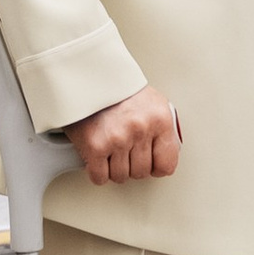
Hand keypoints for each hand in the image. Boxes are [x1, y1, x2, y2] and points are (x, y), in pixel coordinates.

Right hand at [66, 86, 181, 183]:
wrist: (87, 77)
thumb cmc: (119, 91)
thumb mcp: (152, 103)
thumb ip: (161, 130)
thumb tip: (165, 155)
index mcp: (160, 119)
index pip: (166, 165)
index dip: (156, 166)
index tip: (149, 163)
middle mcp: (141, 129)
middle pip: (141, 173)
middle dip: (131, 165)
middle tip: (124, 150)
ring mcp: (118, 139)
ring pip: (120, 176)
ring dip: (113, 168)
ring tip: (110, 149)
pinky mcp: (95, 146)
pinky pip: (100, 177)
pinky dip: (97, 171)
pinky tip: (97, 157)